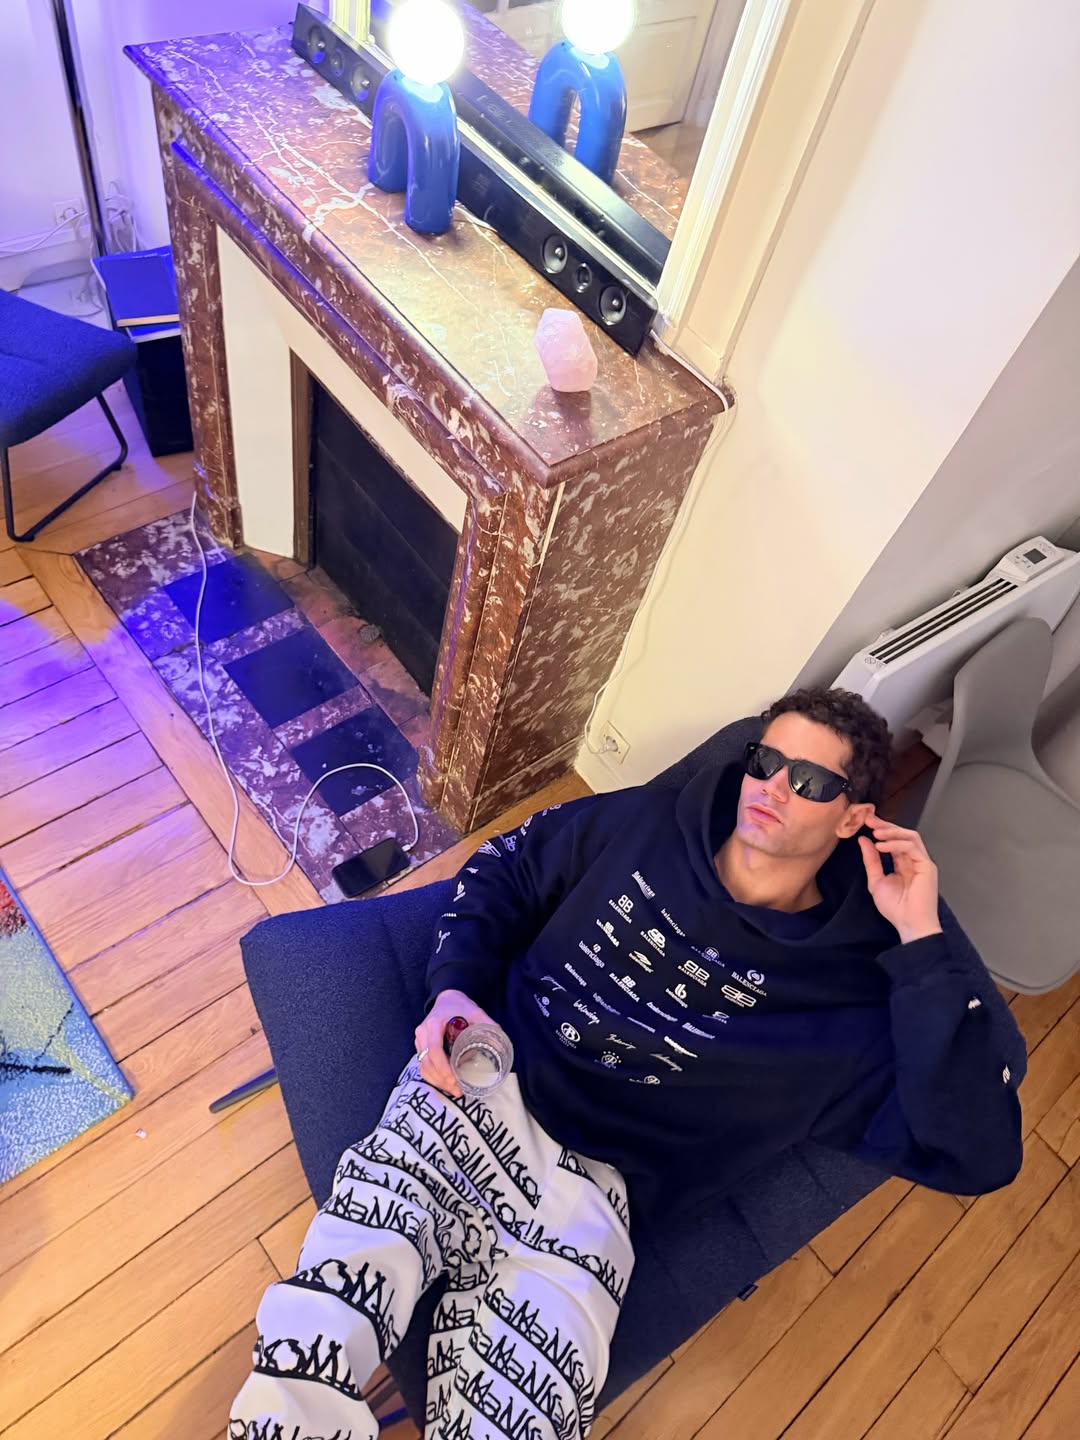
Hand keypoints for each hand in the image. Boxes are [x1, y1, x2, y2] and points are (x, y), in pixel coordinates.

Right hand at [413, 989, 492, 1096]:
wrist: (447, 998)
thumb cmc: (460, 1006)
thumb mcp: (476, 1012)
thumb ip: (488, 1025)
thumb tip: (501, 1045)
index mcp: (434, 1024)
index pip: (434, 1049)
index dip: (443, 1067)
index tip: (454, 1079)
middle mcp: (423, 1032)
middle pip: (427, 1061)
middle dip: (442, 1079)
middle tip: (458, 1090)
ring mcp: (419, 1040)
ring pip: (423, 1066)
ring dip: (437, 1081)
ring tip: (454, 1090)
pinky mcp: (420, 1046)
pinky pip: (422, 1065)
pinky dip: (432, 1077)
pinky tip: (445, 1084)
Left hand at [858, 813, 942, 945]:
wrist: (909, 924)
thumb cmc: (896, 908)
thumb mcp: (876, 881)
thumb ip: (871, 860)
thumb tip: (864, 840)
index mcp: (903, 863)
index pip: (894, 841)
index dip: (881, 830)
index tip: (866, 822)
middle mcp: (914, 860)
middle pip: (903, 834)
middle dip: (886, 826)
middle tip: (869, 820)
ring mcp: (922, 862)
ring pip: (910, 836)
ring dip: (891, 832)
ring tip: (875, 832)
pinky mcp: (927, 866)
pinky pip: (912, 847)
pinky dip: (896, 844)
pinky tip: (881, 846)